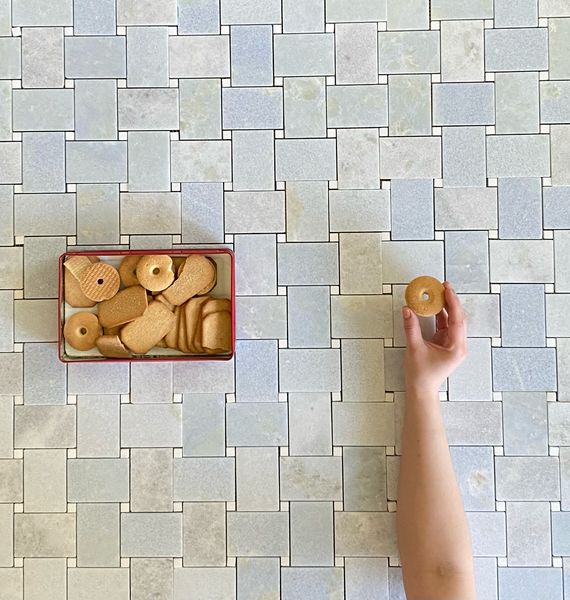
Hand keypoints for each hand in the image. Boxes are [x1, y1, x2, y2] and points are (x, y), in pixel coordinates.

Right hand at [402, 281, 467, 396]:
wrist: (421, 390)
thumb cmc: (421, 374)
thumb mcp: (414, 348)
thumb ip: (411, 327)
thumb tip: (407, 309)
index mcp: (456, 347)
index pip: (457, 319)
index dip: (452, 301)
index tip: (446, 288)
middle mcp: (458, 345)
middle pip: (457, 317)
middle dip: (450, 301)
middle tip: (442, 286)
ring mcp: (453, 344)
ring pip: (452, 321)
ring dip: (445, 307)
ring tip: (437, 293)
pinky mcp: (446, 345)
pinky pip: (445, 326)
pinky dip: (439, 316)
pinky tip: (433, 307)